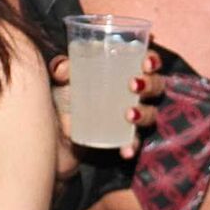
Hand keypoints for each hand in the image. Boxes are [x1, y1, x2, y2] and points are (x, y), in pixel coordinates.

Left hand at [49, 51, 164, 161]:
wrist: (54, 135)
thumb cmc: (64, 99)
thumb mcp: (62, 81)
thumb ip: (62, 69)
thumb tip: (63, 68)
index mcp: (123, 72)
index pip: (145, 61)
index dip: (153, 59)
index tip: (146, 62)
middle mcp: (132, 93)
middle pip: (155, 85)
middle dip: (150, 84)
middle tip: (133, 85)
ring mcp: (131, 117)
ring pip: (150, 113)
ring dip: (144, 113)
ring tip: (129, 115)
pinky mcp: (124, 138)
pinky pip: (134, 141)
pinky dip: (132, 145)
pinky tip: (126, 150)